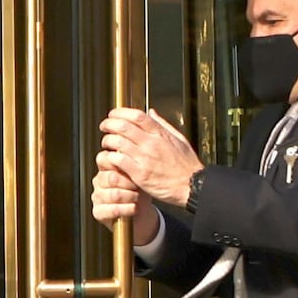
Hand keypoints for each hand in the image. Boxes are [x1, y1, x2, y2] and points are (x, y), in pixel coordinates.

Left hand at [94, 104, 200, 219]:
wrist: (192, 186)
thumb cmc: (187, 165)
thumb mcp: (179, 139)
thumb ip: (163, 124)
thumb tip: (151, 112)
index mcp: (161, 134)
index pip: (137, 116)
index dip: (121, 112)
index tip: (113, 114)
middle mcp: (151, 143)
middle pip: (123, 126)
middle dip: (109, 124)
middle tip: (104, 126)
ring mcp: (144, 158)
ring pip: (117, 142)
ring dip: (107, 141)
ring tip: (106, 144)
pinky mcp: (139, 174)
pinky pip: (118, 161)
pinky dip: (110, 157)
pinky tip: (111, 159)